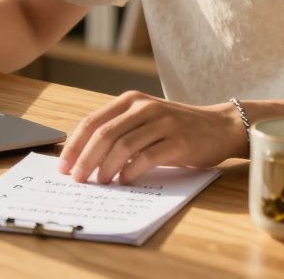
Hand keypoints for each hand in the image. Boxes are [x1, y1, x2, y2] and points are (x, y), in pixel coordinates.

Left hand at [58, 91, 245, 184]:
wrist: (220, 127)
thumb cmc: (176, 128)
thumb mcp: (144, 121)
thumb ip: (119, 131)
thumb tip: (83, 159)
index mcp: (130, 101)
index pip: (92, 122)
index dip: (75, 145)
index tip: (63, 167)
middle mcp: (144, 107)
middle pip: (104, 134)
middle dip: (85, 159)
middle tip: (77, 179)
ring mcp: (162, 122)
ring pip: (123, 146)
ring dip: (106, 167)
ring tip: (100, 182)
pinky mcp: (178, 141)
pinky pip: (147, 157)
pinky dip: (132, 171)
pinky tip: (125, 181)